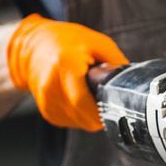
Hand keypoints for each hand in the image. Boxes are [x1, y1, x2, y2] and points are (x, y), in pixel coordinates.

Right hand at [7, 14, 126, 130]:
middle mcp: (51, 86)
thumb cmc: (67, 41)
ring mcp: (46, 101)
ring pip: (79, 123)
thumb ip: (116, 63)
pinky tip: (79, 97)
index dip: (103, 110)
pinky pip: (72, 122)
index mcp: (65, 65)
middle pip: (84, 118)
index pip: (83, 102)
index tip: (115, 106)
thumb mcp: (98, 43)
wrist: (34, 46)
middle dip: (101, 113)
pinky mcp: (46, 111)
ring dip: (90, 114)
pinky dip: (80, 114)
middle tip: (106, 96)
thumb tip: (132, 84)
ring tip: (89, 92)